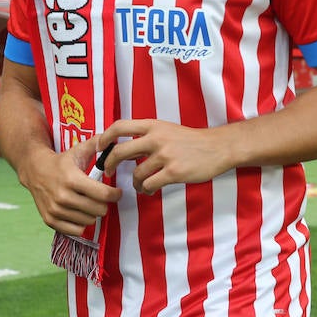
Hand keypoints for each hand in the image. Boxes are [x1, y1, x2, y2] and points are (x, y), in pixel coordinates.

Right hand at [18, 139, 120, 235]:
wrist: (34, 170)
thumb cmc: (61, 162)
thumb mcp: (78, 150)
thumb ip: (96, 144)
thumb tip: (114, 140)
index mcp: (72, 178)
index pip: (103, 194)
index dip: (115, 194)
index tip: (117, 192)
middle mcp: (63, 196)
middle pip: (99, 210)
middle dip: (104, 203)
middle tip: (101, 197)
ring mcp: (56, 210)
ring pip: (89, 221)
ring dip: (93, 213)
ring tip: (89, 203)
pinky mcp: (50, 220)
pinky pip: (77, 230)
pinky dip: (82, 223)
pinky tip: (80, 212)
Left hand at [99, 119, 230, 194]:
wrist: (217, 147)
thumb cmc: (190, 140)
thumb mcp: (167, 129)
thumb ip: (147, 136)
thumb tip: (124, 149)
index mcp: (152, 125)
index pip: (120, 126)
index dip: (105, 137)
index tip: (99, 147)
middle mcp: (156, 138)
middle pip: (121, 151)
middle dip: (109, 164)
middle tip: (107, 171)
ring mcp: (164, 155)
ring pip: (136, 174)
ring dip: (134, 183)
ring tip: (139, 186)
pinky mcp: (173, 172)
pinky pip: (150, 184)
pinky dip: (146, 190)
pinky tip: (150, 191)